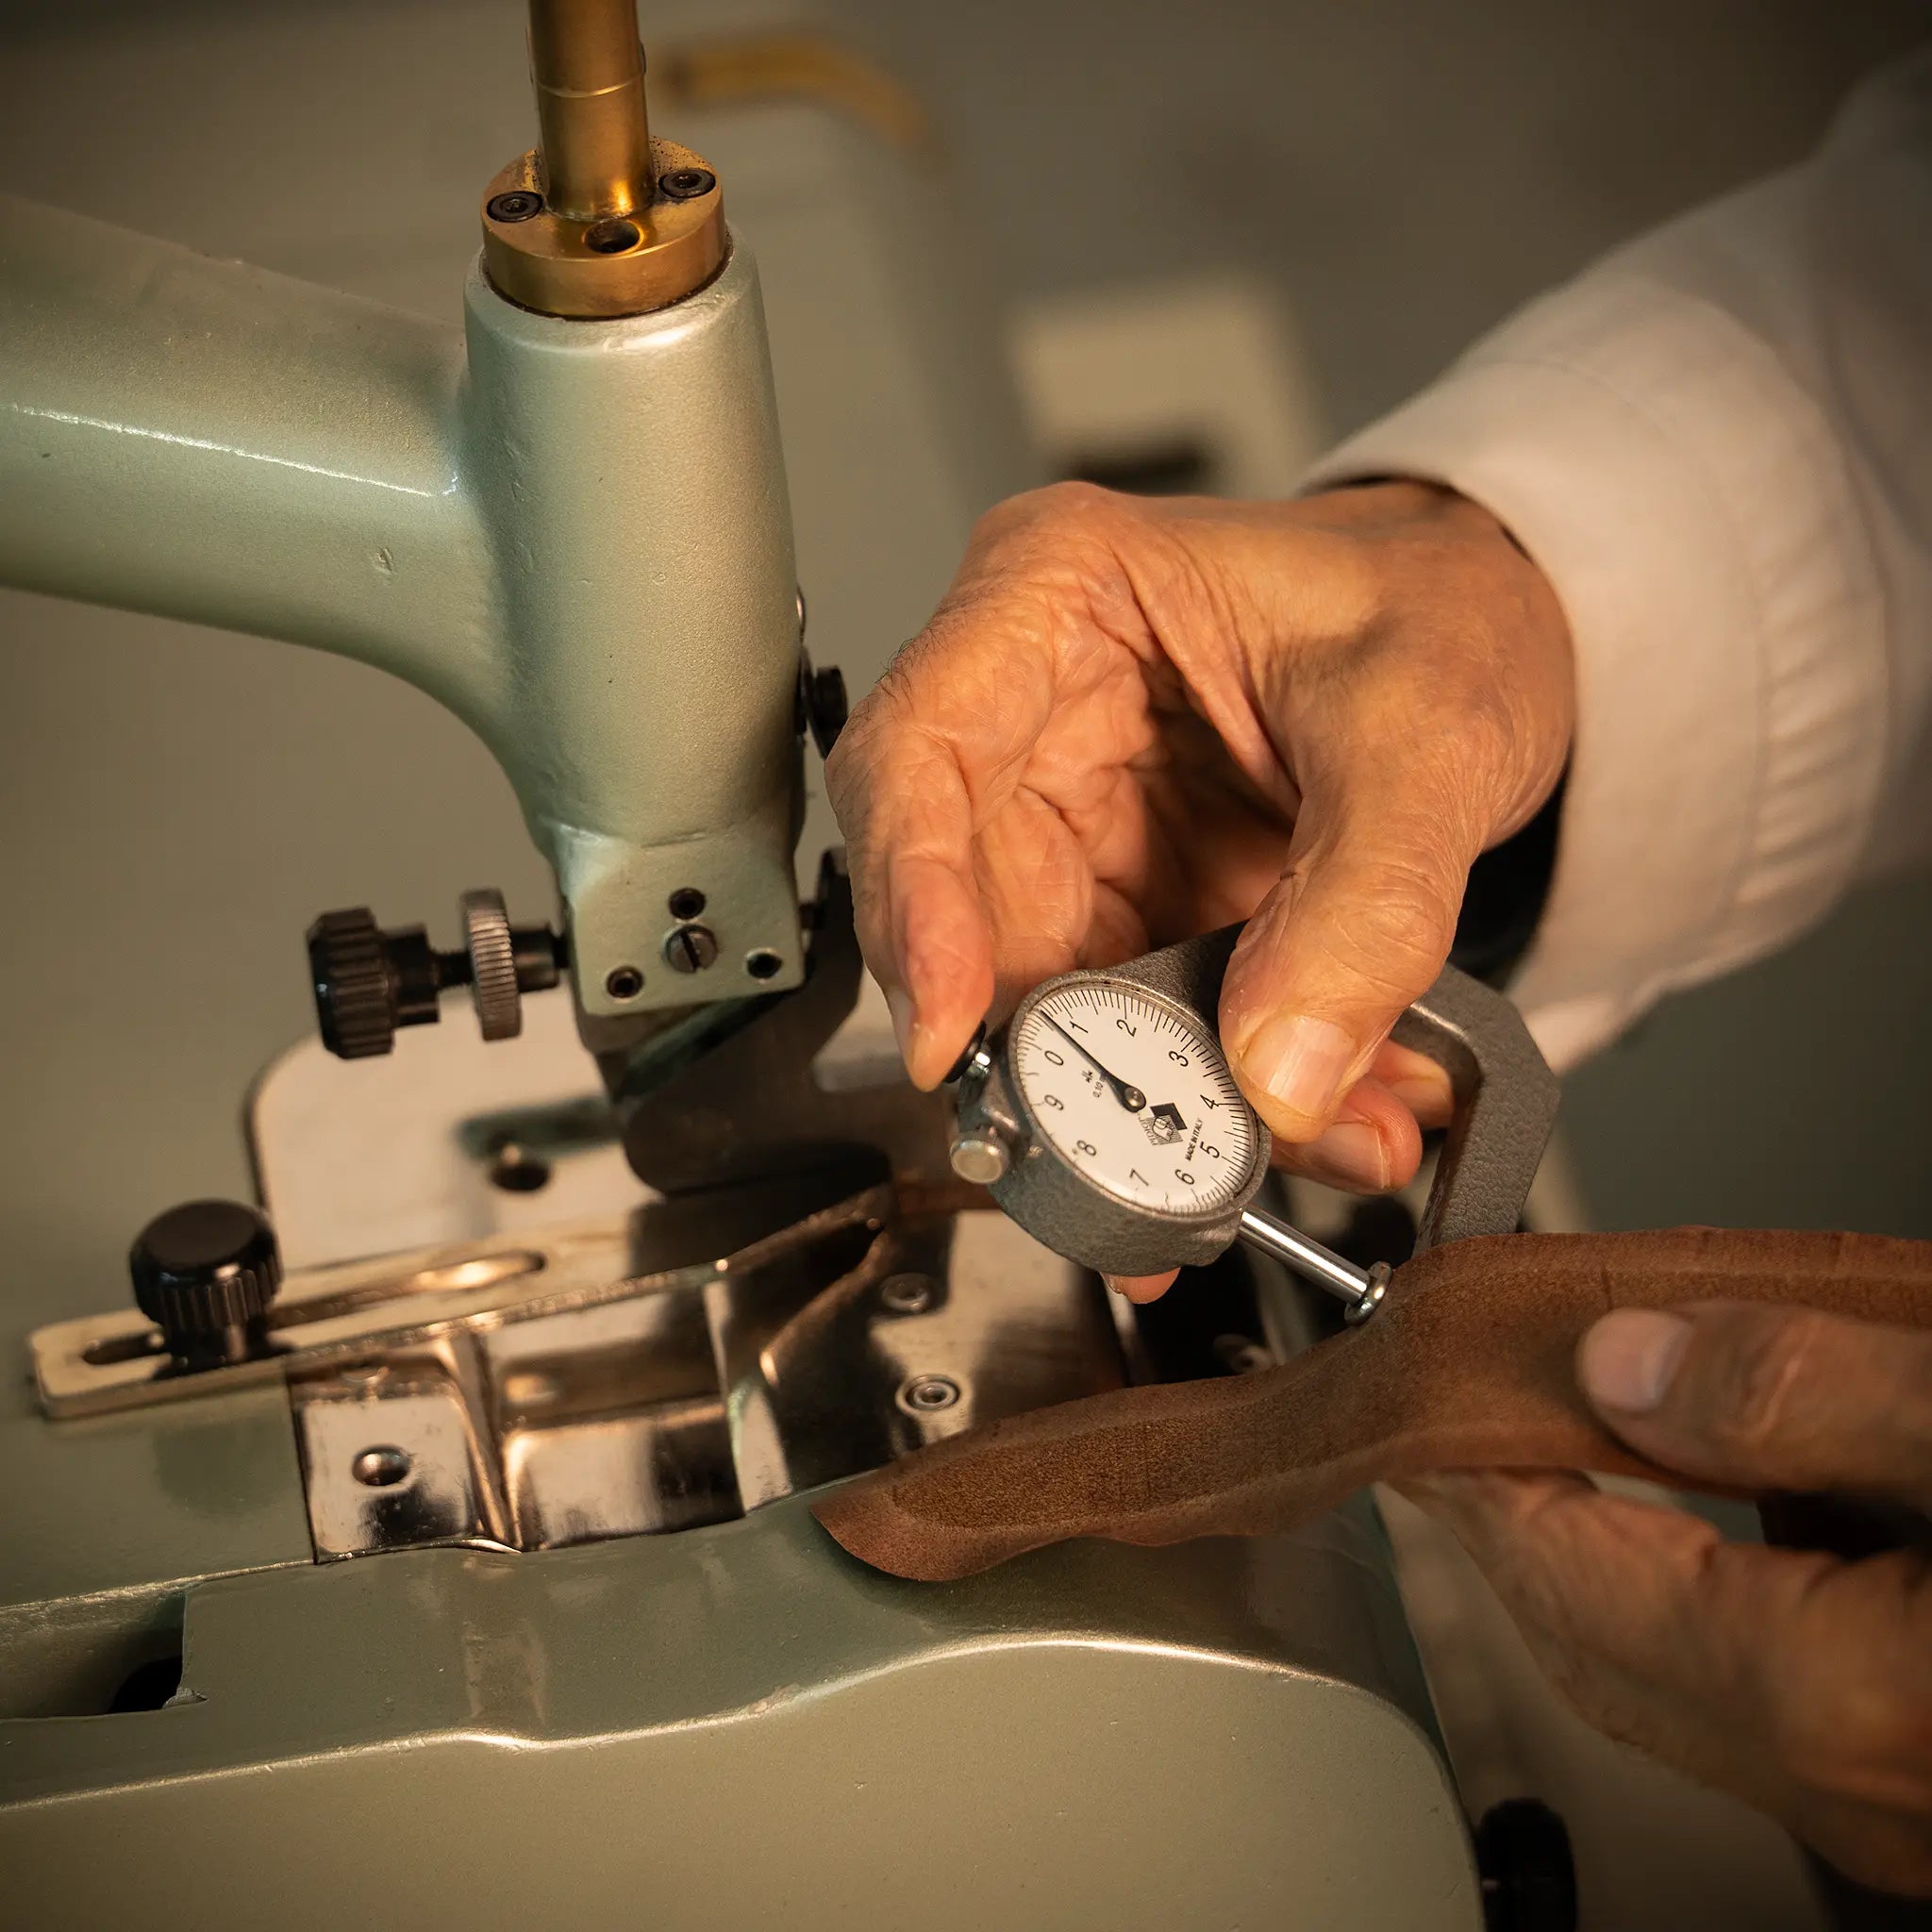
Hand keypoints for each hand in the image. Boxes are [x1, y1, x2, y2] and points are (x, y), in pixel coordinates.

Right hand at [826, 479, 1571, 1291]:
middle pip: (963, 907)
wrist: (1506, 634)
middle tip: (1131, 1153)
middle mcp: (1034, 713)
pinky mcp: (1127, 902)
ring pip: (1045, 994)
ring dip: (1152, 1095)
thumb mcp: (1431, 731)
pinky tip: (1305, 1122)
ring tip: (1274, 1152)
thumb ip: (1366, 906)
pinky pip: (1131, 1022)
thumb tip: (1275, 1071)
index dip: (912, 900)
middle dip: (1050, 1050)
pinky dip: (1212, 1088)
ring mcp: (1074, 819)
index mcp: (1056, 594)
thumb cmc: (1445, 602)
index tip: (950, 1031)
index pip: (915, 754)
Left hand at [1406, 1303, 1931, 1895]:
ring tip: (1576, 1426)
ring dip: (1602, 1550)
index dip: (1467, 1465)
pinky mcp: (1928, 1772)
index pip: (1557, 1569)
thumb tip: (1621, 1359)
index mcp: (1830, 1692)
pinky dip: (1708, 1581)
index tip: (1413, 1388)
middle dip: (1508, 1514)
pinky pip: (1766, 1685)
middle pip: (1590, 1639)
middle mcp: (1849, 1785)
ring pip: (1670, 1671)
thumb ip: (1798, 1393)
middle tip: (1462, 1407)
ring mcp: (1894, 1801)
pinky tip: (1735, 1492)